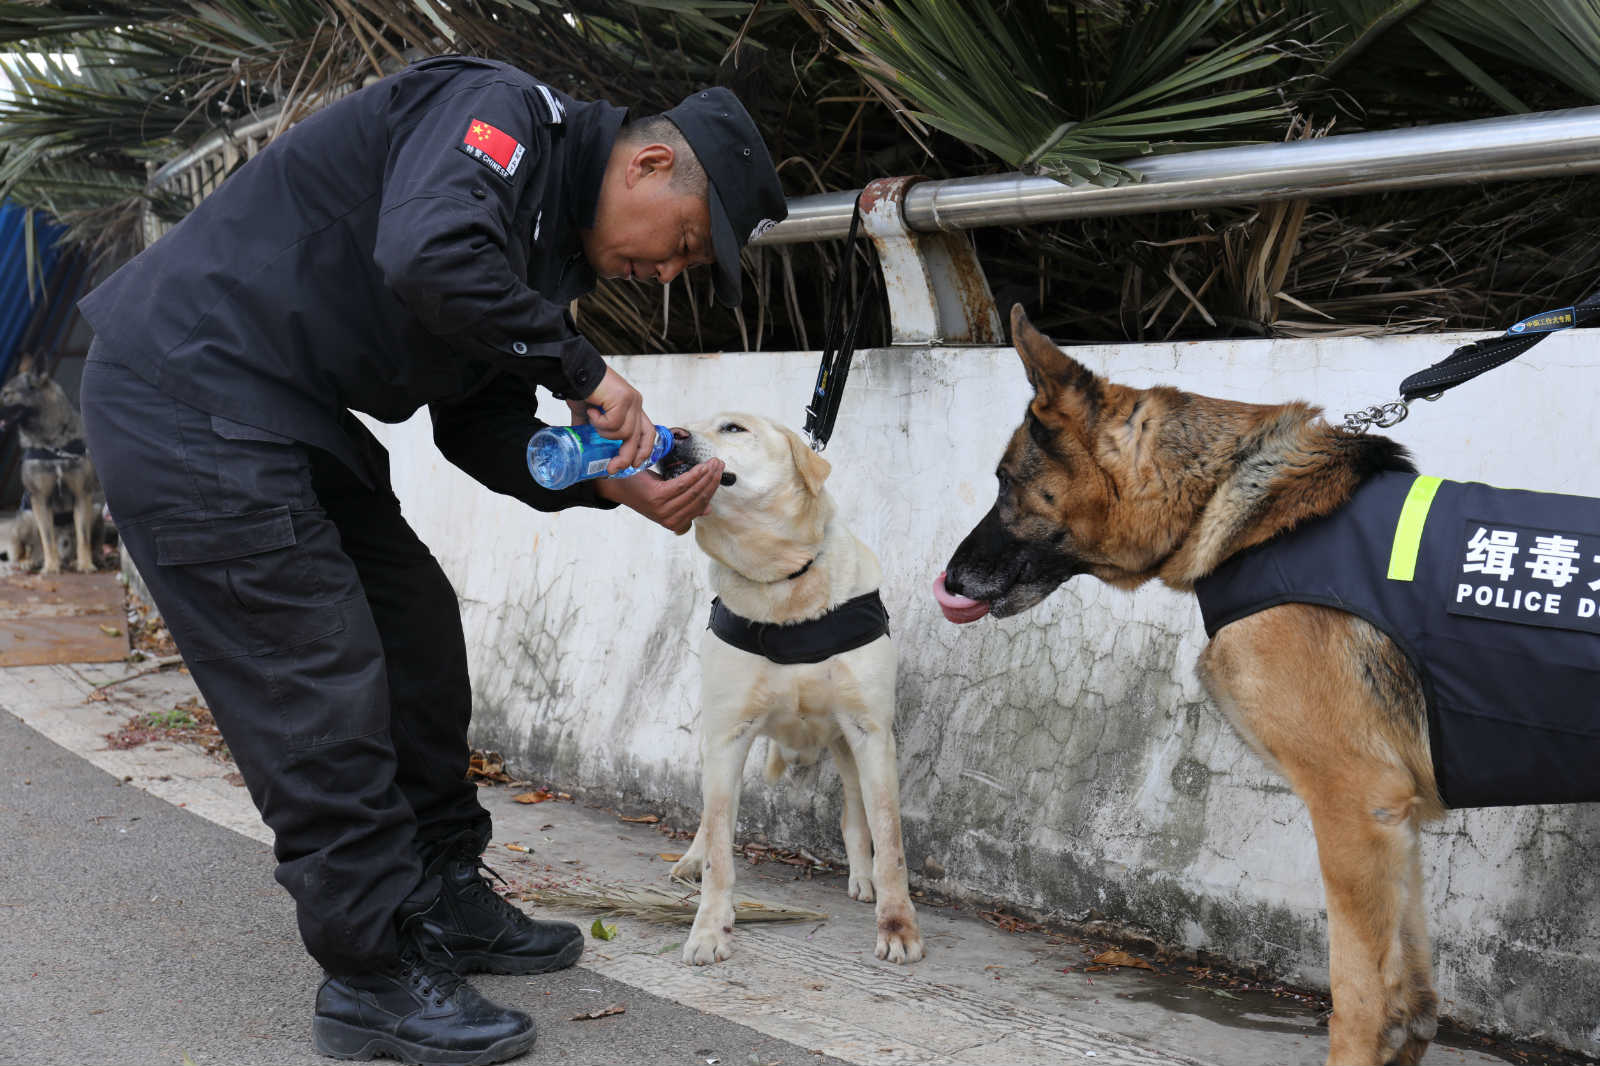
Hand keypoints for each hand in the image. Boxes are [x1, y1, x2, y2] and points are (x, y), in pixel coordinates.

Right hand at [577, 367, 654, 473]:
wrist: (574, 372)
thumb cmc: (582, 390)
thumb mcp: (590, 416)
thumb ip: (593, 431)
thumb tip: (587, 450)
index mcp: (632, 408)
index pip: (648, 433)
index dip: (645, 450)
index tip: (636, 464)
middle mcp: (636, 404)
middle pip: (639, 438)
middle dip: (626, 457)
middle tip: (612, 468)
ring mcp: (631, 401)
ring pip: (624, 432)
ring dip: (604, 431)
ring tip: (592, 417)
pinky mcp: (623, 398)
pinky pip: (614, 423)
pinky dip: (599, 422)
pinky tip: (592, 410)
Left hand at [595, 458, 724, 534]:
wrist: (618, 483)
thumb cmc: (643, 488)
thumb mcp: (668, 499)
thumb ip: (686, 504)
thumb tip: (707, 510)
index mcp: (674, 522)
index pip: (701, 505)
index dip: (713, 488)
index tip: (720, 473)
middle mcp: (669, 519)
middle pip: (699, 498)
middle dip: (713, 479)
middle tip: (719, 464)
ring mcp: (662, 509)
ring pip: (693, 491)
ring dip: (706, 475)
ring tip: (714, 462)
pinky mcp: (657, 497)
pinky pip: (682, 484)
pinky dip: (695, 474)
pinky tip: (702, 466)